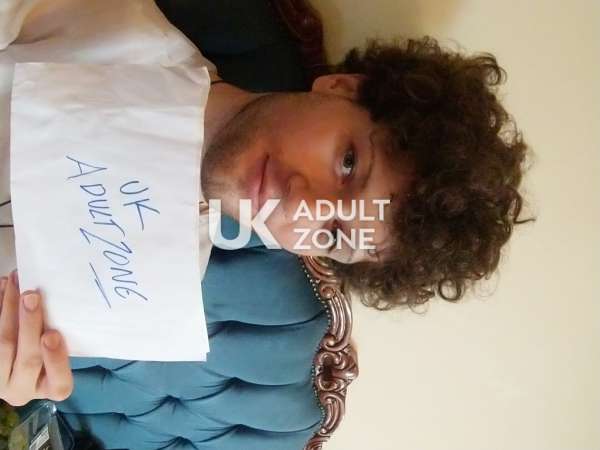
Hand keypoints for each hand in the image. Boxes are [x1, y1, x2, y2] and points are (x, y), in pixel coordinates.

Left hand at [0, 271, 72, 405]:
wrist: (18, 358)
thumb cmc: (50, 349)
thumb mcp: (61, 349)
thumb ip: (62, 335)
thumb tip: (59, 301)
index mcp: (51, 387)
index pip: (59, 383)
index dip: (55, 359)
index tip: (52, 334)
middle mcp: (23, 390)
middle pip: (28, 360)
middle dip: (29, 326)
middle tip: (31, 296)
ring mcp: (0, 380)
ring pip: (3, 346)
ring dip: (9, 311)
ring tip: (14, 284)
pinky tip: (2, 288)